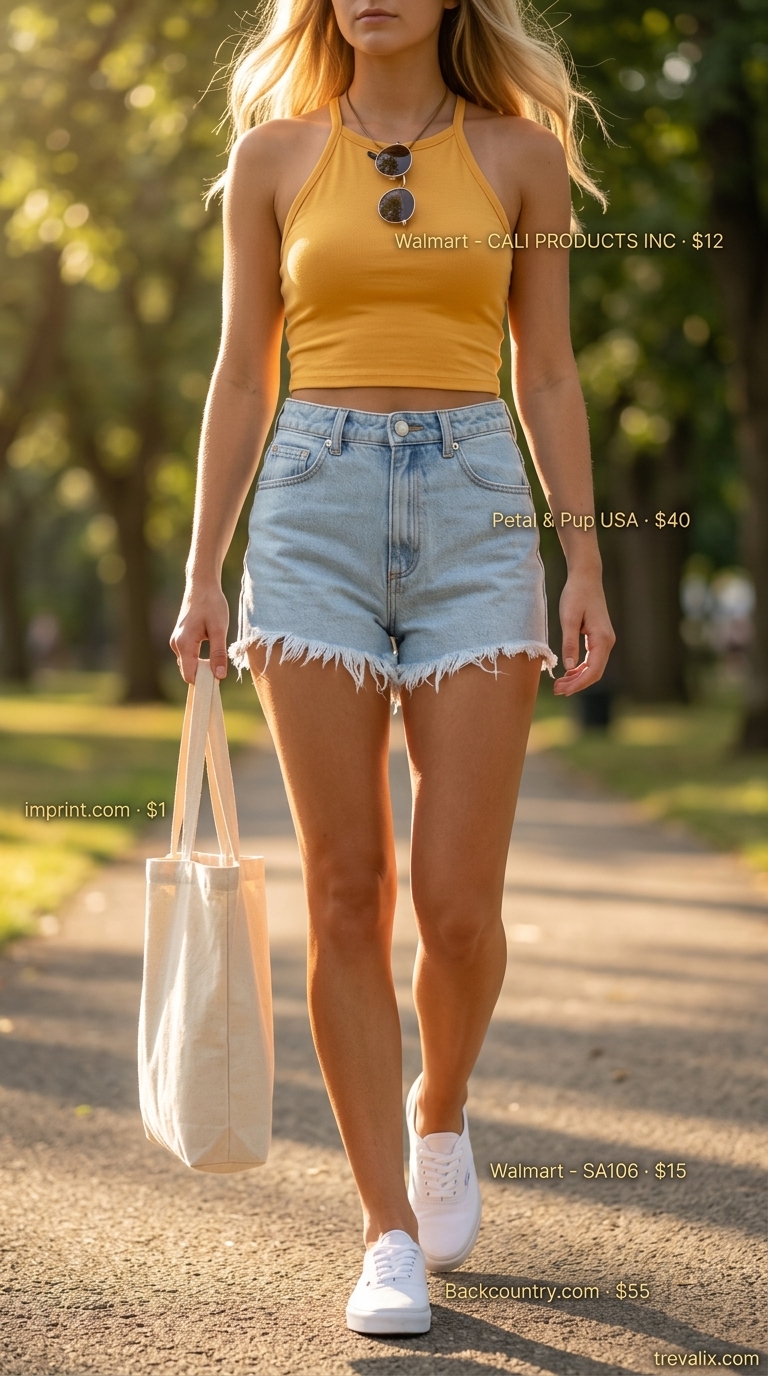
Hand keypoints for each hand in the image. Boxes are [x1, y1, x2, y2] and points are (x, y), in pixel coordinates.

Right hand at [169, 581, 229, 684]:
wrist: (202, 586)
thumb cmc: (212, 605)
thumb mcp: (219, 630)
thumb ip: (218, 653)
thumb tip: (219, 676)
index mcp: (184, 644)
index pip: (189, 675)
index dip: (203, 682)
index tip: (219, 681)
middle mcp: (176, 645)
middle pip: (188, 671)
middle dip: (203, 675)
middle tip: (221, 670)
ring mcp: (176, 641)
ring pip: (188, 664)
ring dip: (202, 667)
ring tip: (218, 660)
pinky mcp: (179, 638)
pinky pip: (188, 656)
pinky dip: (199, 659)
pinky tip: (211, 653)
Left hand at [553, 567, 614, 696]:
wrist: (586, 578)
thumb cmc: (576, 595)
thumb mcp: (569, 619)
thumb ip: (570, 643)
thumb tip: (569, 667)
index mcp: (602, 639)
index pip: (593, 671)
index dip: (578, 684)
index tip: (562, 690)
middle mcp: (607, 642)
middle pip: (595, 672)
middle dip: (577, 684)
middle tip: (557, 690)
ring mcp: (604, 640)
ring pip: (594, 667)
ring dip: (578, 678)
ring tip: (560, 684)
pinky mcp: (599, 637)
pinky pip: (592, 659)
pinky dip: (581, 668)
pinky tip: (568, 672)